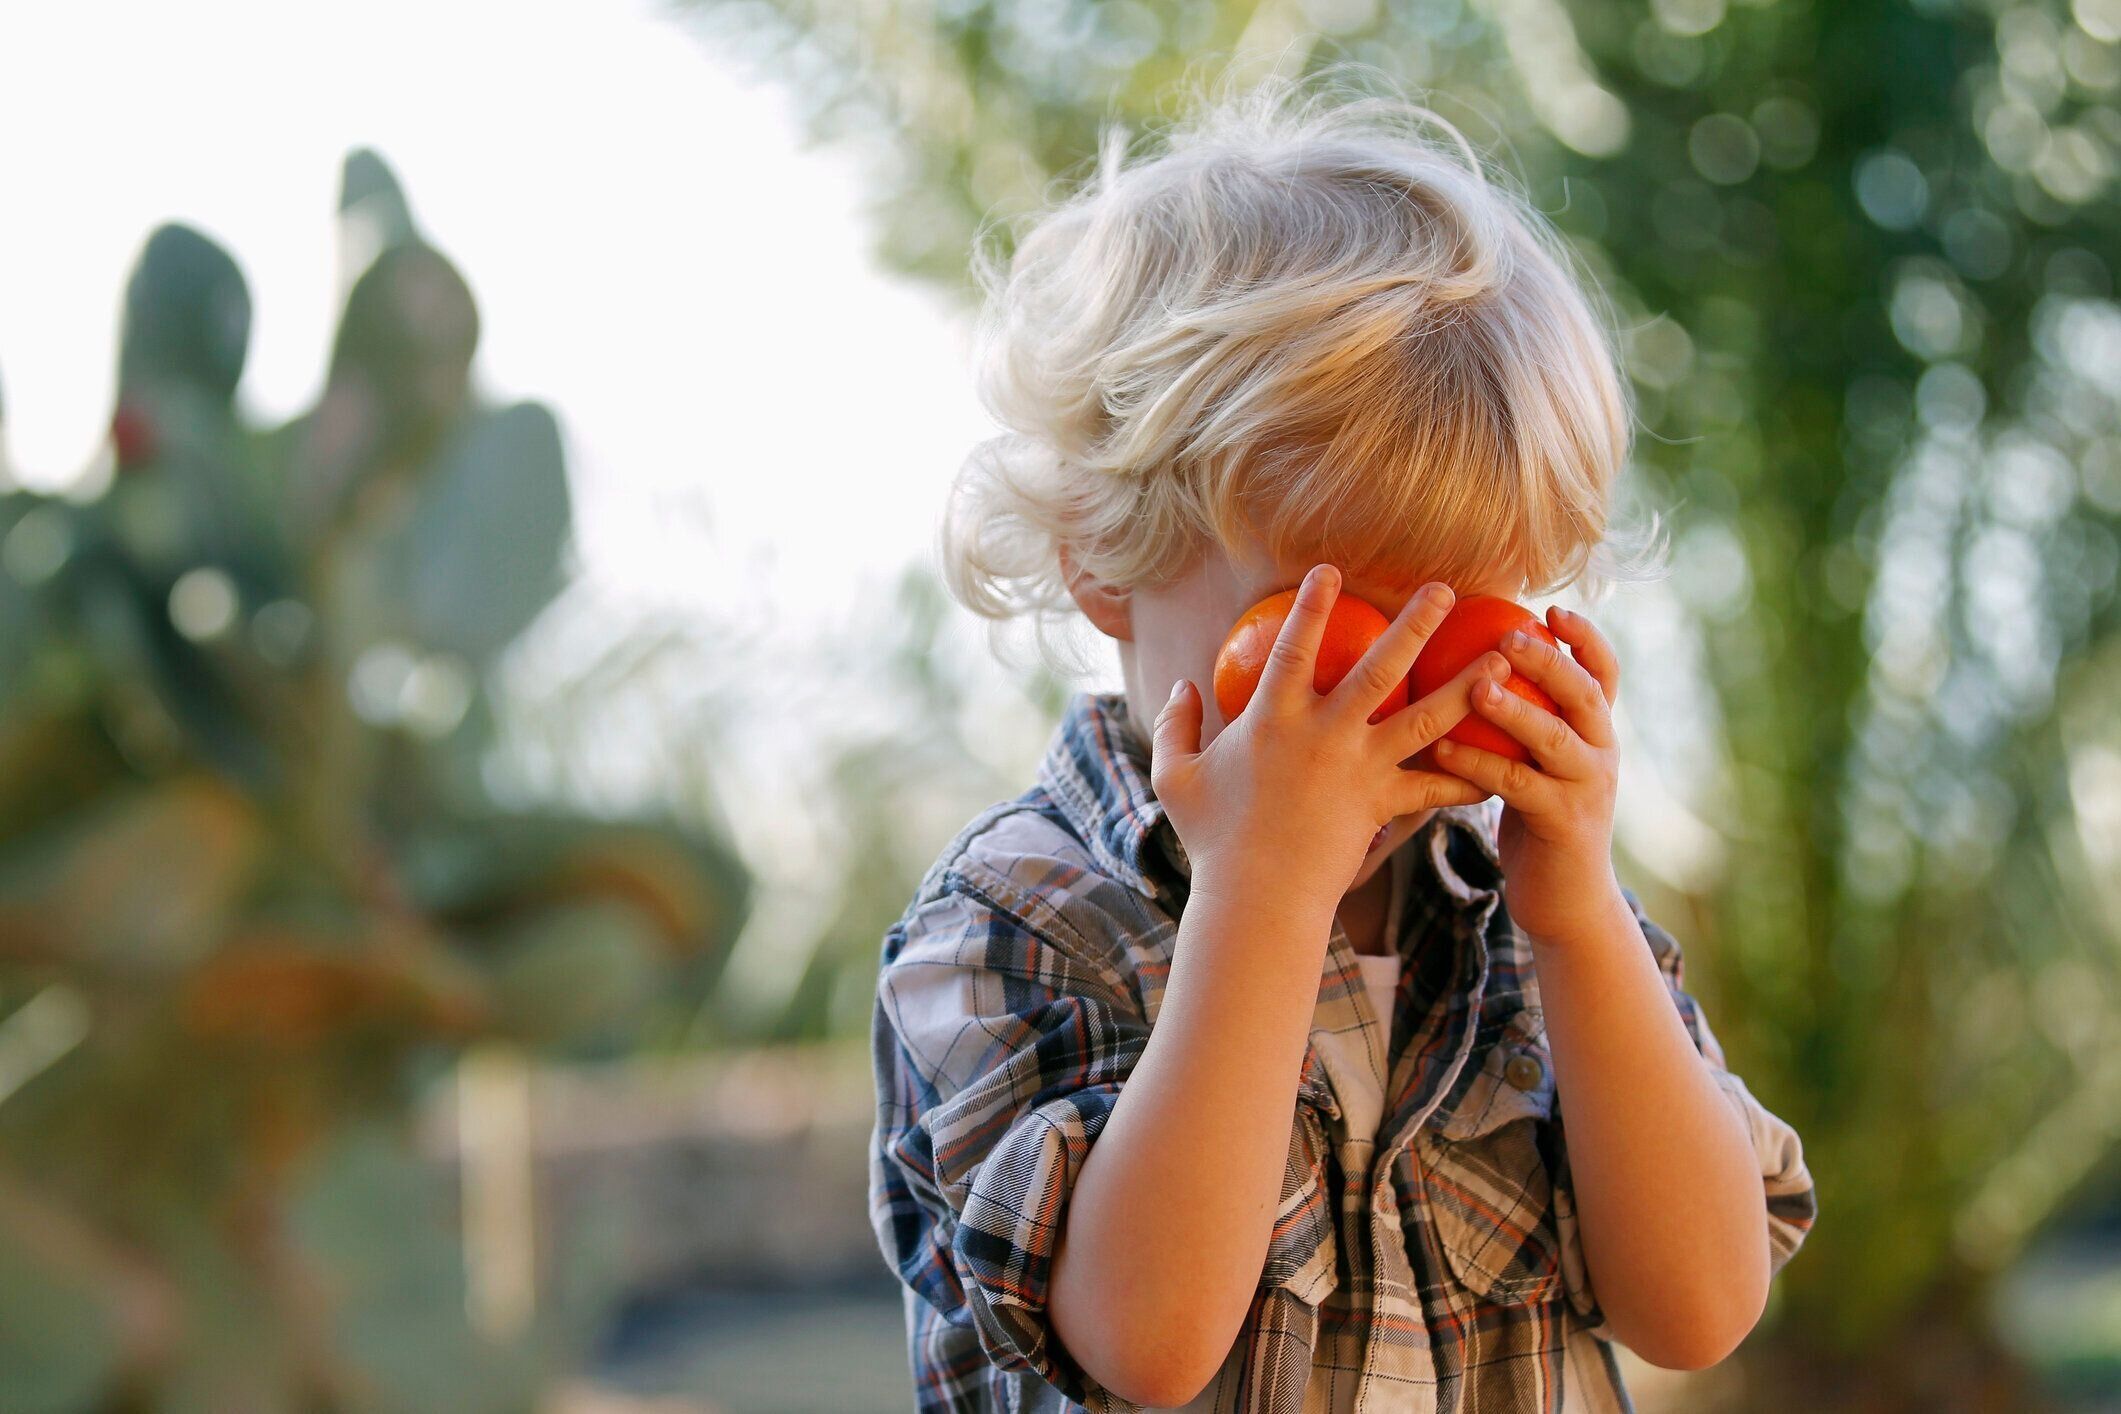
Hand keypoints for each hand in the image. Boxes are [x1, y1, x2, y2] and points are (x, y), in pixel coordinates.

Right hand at [1150, 564, 1512, 917]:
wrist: (1256, 897)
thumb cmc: (1211, 838)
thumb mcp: (1175, 778)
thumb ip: (1174, 727)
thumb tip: (1180, 687)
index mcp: (1271, 717)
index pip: (1294, 646)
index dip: (1312, 605)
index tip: (1332, 570)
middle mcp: (1323, 733)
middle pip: (1380, 667)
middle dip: (1415, 624)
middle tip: (1446, 590)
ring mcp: (1359, 768)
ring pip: (1424, 717)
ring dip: (1465, 684)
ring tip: (1502, 658)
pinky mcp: (1382, 804)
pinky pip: (1432, 787)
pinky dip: (1466, 777)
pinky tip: (1500, 763)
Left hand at [1430, 605, 1627, 946]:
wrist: (1567, 902)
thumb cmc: (1538, 822)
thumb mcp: (1539, 765)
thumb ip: (1524, 724)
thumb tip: (1468, 668)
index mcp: (1596, 734)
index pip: (1604, 674)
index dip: (1585, 639)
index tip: (1551, 608)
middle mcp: (1601, 754)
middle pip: (1585, 694)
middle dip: (1550, 660)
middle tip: (1509, 633)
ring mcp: (1587, 789)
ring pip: (1555, 738)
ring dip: (1515, 709)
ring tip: (1476, 685)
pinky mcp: (1563, 823)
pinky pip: (1516, 785)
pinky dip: (1478, 764)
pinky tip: (1441, 750)